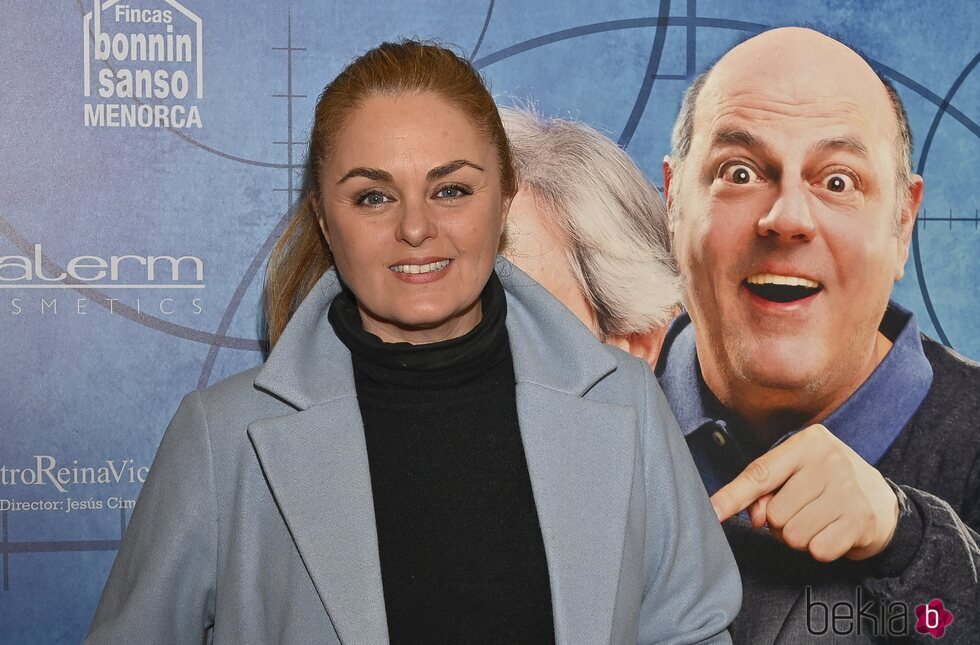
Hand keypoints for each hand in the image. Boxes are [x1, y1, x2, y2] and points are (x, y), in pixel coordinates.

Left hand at [709, 424, 899, 561]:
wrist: (883, 501)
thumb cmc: (827, 485)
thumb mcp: (796, 475)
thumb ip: (765, 491)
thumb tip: (753, 517)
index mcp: (807, 442)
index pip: (760, 473)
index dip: (732, 496)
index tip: (711, 511)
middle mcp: (829, 460)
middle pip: (774, 514)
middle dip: (782, 522)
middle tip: (805, 510)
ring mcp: (849, 489)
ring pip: (793, 535)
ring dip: (801, 537)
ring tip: (819, 520)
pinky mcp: (862, 519)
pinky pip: (818, 550)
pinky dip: (822, 548)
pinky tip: (834, 531)